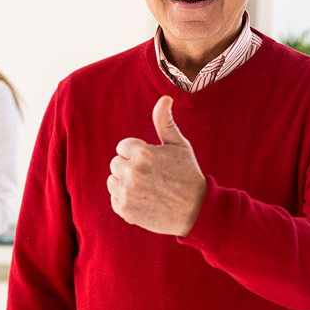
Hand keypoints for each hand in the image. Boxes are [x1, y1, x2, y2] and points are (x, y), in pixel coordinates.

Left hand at [107, 96, 206, 236]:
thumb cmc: (188, 175)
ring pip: (112, 181)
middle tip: (152, 177)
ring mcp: (127, 192)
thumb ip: (165, 121)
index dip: (138, 154)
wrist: (197, 211)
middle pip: (116, 164)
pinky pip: (114, 199)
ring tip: (147, 189)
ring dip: (125, 184)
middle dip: (130, 168)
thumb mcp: (179, 145)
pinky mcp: (124, 210)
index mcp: (142, 152)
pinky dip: (126, 201)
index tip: (153, 163)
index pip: (123, 147)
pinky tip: (144, 202)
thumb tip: (164, 98)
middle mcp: (132, 172)